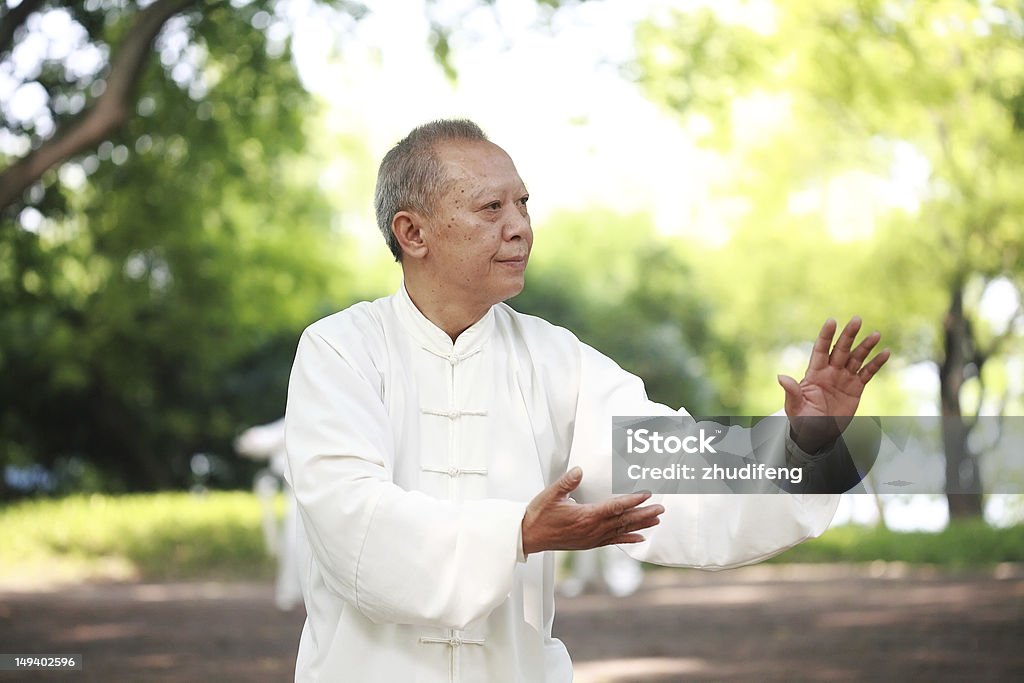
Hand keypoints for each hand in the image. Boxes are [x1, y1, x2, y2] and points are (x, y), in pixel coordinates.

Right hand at [520, 467, 663, 555]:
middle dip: (644, 514)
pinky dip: (628, 539)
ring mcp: (592, 538)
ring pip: (622, 531)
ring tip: (656, 520)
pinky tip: (639, 538)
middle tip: (661, 508)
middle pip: (623, 521)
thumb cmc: (540, 515)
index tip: (647, 494)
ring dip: (640, 525)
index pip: (614, 507)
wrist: (530, 537)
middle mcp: (592, 530)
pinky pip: (613, 541)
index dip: (632, 501)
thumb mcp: (550, 495)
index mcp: (585, 516)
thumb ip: (567, 482)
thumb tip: (580, 470)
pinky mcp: (590, 543)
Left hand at [778, 317, 889, 452]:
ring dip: (866, 346)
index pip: (820, 349)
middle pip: (841, 349)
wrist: (818, 434)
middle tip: (857, 320)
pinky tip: (885, 352)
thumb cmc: (803, 420)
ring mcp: (844, 378)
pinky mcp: (856, 388)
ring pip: (856, 358)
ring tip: (876, 334)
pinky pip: (867, 372)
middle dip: (848, 335)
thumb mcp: (795, 407)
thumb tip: (781, 377)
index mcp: (814, 373)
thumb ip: (792, 392)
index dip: (826, 336)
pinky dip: (876, 363)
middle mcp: (830, 371)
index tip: (832, 321)